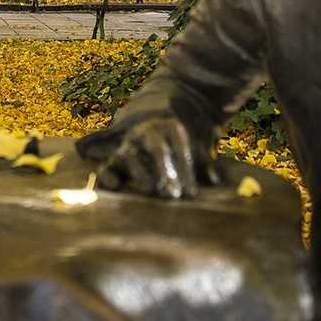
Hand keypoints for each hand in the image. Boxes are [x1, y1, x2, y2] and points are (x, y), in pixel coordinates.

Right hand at [95, 118, 219, 198]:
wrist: (151, 126)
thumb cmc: (178, 146)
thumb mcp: (193, 149)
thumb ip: (204, 164)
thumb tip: (214, 180)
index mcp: (170, 127)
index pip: (179, 147)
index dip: (186, 170)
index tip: (192, 194)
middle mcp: (146, 132)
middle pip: (155, 149)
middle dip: (164, 171)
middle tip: (173, 194)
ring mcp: (128, 145)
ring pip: (129, 155)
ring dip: (140, 173)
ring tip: (150, 190)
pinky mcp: (113, 161)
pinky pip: (106, 167)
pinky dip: (108, 176)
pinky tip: (116, 187)